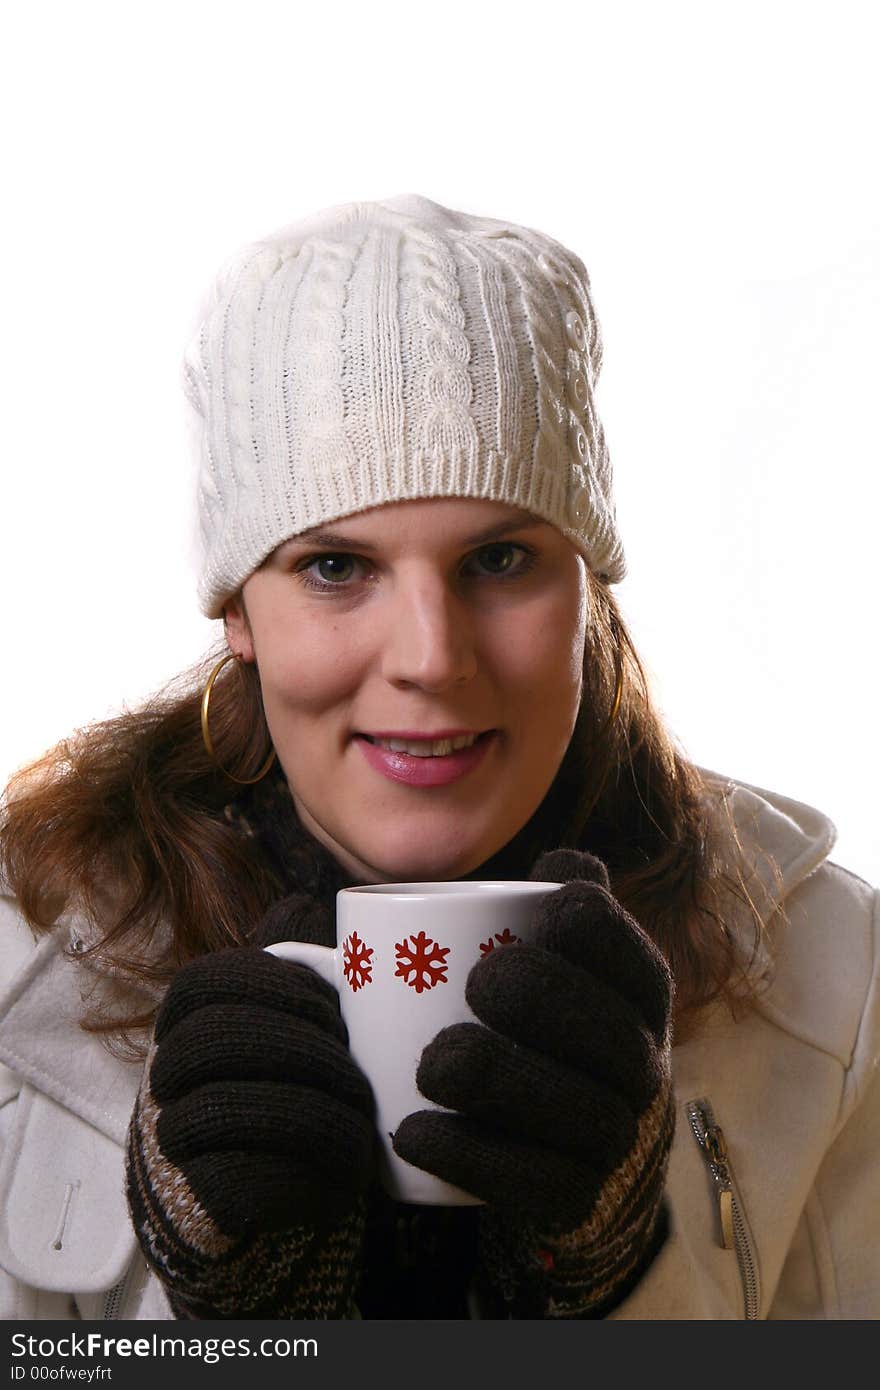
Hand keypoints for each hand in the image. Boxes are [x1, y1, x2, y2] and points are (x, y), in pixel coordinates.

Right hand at [125, 896, 376, 1318]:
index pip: (205, 980)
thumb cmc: (288, 1083)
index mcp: (187, 1020)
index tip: (331, 1005)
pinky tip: (349, 1159)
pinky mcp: (203, 1204)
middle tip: (355, 1062)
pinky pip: (245, 1178)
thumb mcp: (291, 1016)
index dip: (270, 985)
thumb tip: (306, 903)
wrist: (267, 1194)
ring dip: (311, 1105)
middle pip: (213, 1040)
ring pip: (226, 1109)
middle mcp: (167, 1076)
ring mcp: (177, 1142)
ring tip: (362, 1108)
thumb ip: (295, 962)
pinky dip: (308, 1164)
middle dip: (299, 1047)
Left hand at [391, 850, 673, 1317]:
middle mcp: (641, 1061)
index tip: (532, 919)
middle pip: (605, 1027)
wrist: (545, 1138)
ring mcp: (615, 1135)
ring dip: (501, 1079)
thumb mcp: (542, 953)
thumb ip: (540, 900)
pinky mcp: (575, 1197)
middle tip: (476, 985)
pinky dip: (470, 1156)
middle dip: (541, 997)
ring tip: (432, 1063)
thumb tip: (559, 861)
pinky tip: (413, 1131)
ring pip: (581, 1112)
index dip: (581, 921)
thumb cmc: (532, 1017)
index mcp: (636, 986)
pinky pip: (537, 1184)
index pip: (618, 942)